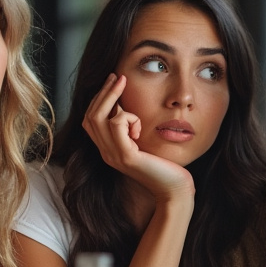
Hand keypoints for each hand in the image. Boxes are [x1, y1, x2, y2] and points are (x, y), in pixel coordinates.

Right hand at [82, 72, 193, 201]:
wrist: (175, 190)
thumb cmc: (166, 166)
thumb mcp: (144, 143)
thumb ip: (133, 129)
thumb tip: (127, 107)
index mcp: (108, 150)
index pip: (90, 120)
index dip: (98, 99)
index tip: (113, 81)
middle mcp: (106, 153)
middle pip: (90, 116)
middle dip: (103, 92)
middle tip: (117, 76)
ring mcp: (114, 156)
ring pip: (98, 117)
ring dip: (113, 98)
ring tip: (127, 91)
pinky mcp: (126, 157)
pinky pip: (116, 124)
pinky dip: (128, 117)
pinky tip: (140, 127)